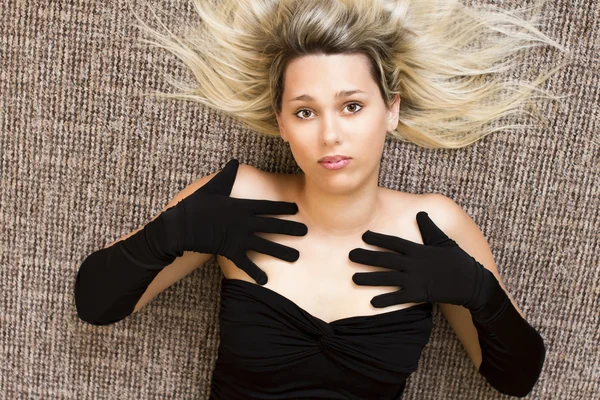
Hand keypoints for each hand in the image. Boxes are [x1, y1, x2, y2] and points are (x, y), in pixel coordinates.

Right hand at [160, 159, 307, 284]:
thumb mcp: (214, 186)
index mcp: (243, 206)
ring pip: (266, 246)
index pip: (268, 206)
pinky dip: (256, 273)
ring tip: (296, 257)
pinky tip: (266, 281)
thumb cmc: (197, 204)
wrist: (182, 225)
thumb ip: (227, 175)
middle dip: (291, 228)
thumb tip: (234, 161)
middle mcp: (245, 222)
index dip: (283, 207)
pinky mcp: (231, 251)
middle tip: (306, 231)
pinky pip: (246, 264)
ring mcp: (240, 238)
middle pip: (273, 226)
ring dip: (282, 252)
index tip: (296, 209)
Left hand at [350, 211, 493, 308]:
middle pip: (385, 259)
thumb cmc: (457, 259)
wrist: (471, 282)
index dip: (378, 239)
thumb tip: (420, 213)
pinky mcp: (419, 294)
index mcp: (418, 250)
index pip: (394, 243)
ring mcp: (415, 279)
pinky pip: (398, 298)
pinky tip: (371, 303)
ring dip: (370, 278)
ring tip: (354, 278)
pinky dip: (385, 300)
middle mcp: (414, 264)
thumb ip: (428, 228)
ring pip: (387, 278)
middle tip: (350, 255)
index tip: (363, 236)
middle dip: (367, 257)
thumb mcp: (442, 240)